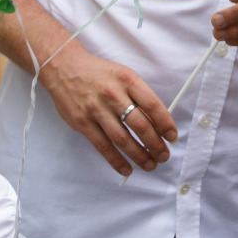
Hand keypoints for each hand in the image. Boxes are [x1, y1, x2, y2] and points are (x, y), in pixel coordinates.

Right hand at [40, 40, 176, 177]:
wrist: (64, 68)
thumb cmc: (99, 74)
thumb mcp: (123, 75)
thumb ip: (139, 96)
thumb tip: (158, 122)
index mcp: (127, 79)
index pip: (152, 104)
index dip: (165, 123)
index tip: (172, 136)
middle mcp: (112, 94)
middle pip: (139, 125)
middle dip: (155, 144)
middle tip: (164, 155)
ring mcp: (96, 109)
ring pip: (122, 139)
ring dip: (139, 155)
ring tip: (150, 165)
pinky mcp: (82, 123)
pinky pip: (102, 146)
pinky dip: (116, 160)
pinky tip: (127, 169)